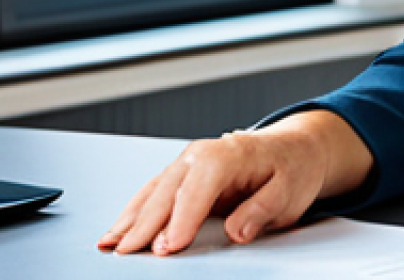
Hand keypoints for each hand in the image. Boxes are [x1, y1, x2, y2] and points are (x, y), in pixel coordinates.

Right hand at [98, 109, 372, 255]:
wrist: (292, 149)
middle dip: (147, 222)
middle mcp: (204, 154)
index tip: (169, 246)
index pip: (200, 187)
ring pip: (154, 190)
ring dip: (131, 218)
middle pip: (169, 190)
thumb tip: (237, 231)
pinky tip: (118, 231)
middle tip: (128, 254)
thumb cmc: (290, 168)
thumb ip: (262, 209)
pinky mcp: (183, 175)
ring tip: (110, 245)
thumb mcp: (290, 191)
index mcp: (230, 155)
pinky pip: (154, 193)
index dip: (183, 217)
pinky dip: (134, 212)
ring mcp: (189, 163)